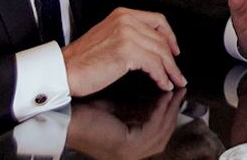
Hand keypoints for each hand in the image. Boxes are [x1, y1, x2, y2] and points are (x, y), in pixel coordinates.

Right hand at [62, 7, 184, 96]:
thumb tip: (151, 49)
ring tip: (174, 82)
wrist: (63, 71)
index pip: (157, 20)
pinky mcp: (126, 51)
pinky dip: (161, 76)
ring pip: (160, 52)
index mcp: (122, 14)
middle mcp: (126, 20)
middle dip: (172, 58)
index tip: (174, 50)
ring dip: (170, 70)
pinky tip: (162, 84)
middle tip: (178, 73)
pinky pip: (153, 64)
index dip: (169, 36)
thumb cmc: (82, 61)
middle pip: (160, 38)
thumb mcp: (108, 37)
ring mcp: (126, 34)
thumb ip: (129, 36)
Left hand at [65, 89, 183, 159]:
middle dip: (174, 113)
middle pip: (163, 137)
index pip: (157, 136)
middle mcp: (131, 156)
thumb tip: (160, 97)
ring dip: (170, 111)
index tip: (175, 96)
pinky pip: (151, 128)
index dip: (168, 116)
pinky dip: (160, 112)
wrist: (66, 118)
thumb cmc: (86, 113)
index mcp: (128, 151)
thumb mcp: (119, 110)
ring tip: (175, 93)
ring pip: (161, 133)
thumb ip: (138, 110)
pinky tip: (163, 97)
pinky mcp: (126, 146)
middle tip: (180, 92)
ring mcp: (129, 154)